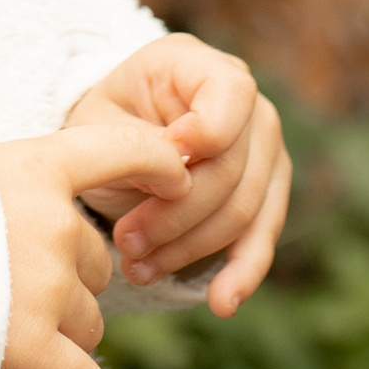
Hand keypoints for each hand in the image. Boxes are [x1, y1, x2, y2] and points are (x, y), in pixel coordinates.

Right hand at [0, 113, 191, 368]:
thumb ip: (6, 184)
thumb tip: (36, 197)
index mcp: (35, 167)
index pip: (118, 151)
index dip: (156, 162)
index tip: (179, 176)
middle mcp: (55, 223)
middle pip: (97, 265)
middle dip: (69, 284)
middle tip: (5, 286)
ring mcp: (47, 286)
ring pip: (88, 324)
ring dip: (59, 334)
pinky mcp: (31, 346)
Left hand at [67, 36, 289, 318]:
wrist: (111, 147)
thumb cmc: (103, 129)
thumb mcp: (101, 126)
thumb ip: (140, 145)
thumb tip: (181, 178)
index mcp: (198, 64)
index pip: (230, 95)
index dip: (204, 134)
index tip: (165, 165)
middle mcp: (247, 103)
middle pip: (233, 167)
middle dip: (177, 214)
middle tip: (125, 243)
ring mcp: (264, 148)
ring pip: (245, 209)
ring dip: (191, 248)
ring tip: (139, 269)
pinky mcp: (267, 193)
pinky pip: (262, 236)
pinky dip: (241, 273)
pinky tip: (221, 304)